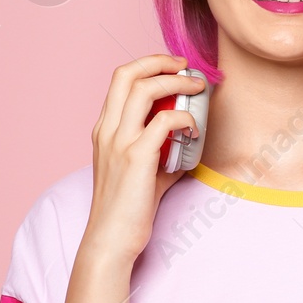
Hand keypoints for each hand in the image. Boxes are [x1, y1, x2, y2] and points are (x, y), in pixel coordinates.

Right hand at [83, 54, 206, 263]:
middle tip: (187, 67)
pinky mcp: (136, 157)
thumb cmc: (127, 210)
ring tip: (197, 89)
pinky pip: (164, 121)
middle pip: (128, 73)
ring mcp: (119, 142)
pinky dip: (184, 118)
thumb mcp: (141, 172)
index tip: (174, 68)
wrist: (111, 240)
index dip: (149, 65)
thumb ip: (159, 152)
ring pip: (145, 89)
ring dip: (177, 83)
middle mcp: (107, 130)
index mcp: (104, 129)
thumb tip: (187, 143)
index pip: (121, 79)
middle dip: (161, 61)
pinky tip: (194, 131)